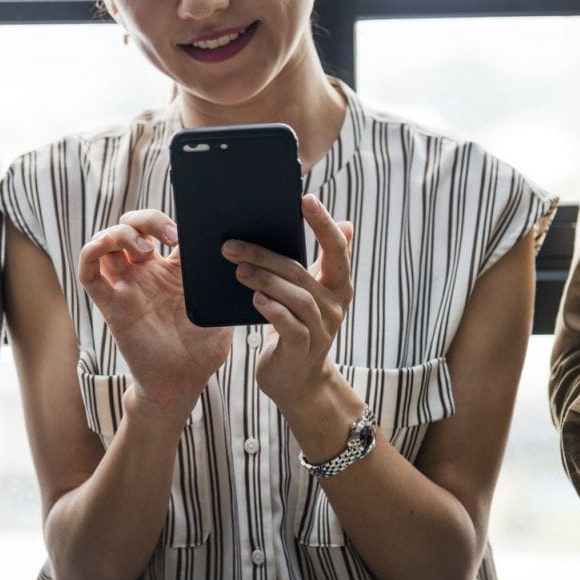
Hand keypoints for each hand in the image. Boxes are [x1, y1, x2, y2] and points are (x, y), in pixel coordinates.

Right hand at [77, 209, 231, 409]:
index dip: (169, 222)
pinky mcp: (111, 305)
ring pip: (107, 243)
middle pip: (131, 227)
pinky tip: (104, 248)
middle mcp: (146, 275)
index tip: (186, 232)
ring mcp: (126, 288)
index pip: (162, 230)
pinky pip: (89, 273)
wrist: (181, 384)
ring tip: (144, 249)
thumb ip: (223, 286)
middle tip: (168, 236)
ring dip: (119, 234)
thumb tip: (239, 259)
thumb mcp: (220, 311)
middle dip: (145, 220)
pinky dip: (90, 252)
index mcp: (173, 272)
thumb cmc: (202, 351)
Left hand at [222, 195, 353, 407]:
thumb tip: (346, 223)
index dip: (323, 224)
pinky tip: (255, 299)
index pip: (337, 249)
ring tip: (237, 269)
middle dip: (266, 254)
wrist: (298, 380)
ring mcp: (321, 329)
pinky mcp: (302, 349)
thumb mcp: (314, 293)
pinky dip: (272, 310)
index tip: (305, 199)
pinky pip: (289, 325)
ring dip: (264, 280)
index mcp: (338, 286)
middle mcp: (334, 306)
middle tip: (233, 245)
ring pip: (295, 297)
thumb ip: (323, 262)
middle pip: (301, 272)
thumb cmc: (300, 327)